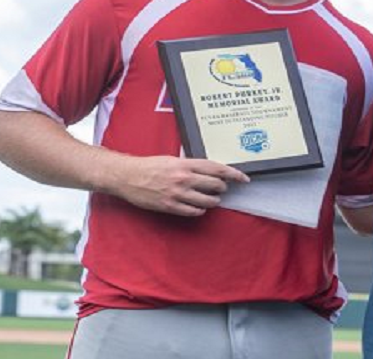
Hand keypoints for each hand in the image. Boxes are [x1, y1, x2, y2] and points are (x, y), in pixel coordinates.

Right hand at [110, 155, 249, 216]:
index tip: (244, 178)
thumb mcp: (173, 159)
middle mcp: (184, 178)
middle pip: (216, 185)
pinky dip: (200, 211)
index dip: (234, 174)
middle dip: (222, 188)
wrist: (128, 176)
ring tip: (211, 199)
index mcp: (186, 164)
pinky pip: (194, 212)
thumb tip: (211, 171)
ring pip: (207, 201)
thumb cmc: (150, 166)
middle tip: (220, 188)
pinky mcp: (170, 206)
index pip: (217, 168)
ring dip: (213, 201)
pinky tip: (198, 208)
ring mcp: (177, 193)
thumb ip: (191, 165)